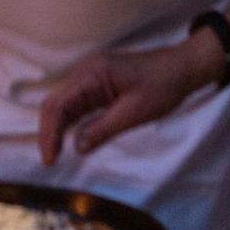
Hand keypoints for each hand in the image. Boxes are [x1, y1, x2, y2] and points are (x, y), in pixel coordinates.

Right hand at [37, 34, 219, 164]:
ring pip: (62, 103)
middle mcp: (85, 72)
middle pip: (55, 103)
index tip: (49, 160)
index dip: (49, 134)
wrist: (181, 68)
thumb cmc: (162, 87)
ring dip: (56, 128)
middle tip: (49, 161)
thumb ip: (102, 129)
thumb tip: (77, 147)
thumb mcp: (134, 113)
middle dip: (48, 132)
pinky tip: (67, 138)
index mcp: (92, 75)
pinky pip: (76, 102)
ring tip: (54, 154)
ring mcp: (89, 76)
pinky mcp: (97, 83)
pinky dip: (69, 121)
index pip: (58, 106)